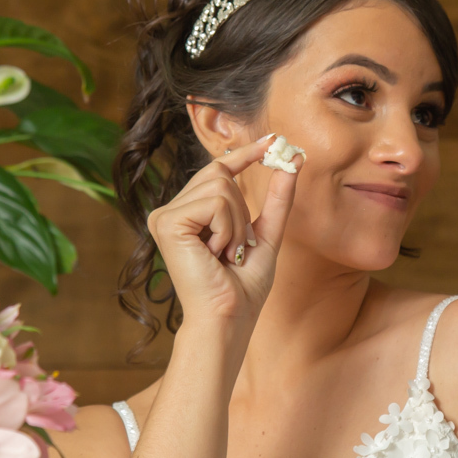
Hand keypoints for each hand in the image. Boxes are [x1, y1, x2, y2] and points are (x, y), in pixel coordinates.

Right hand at [146, 134, 301, 326]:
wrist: (229, 317)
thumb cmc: (244, 286)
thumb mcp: (267, 233)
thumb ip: (277, 198)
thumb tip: (293, 159)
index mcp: (189, 212)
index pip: (218, 169)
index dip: (246, 153)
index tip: (274, 140)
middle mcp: (171, 210)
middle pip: (221, 173)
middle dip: (243, 210)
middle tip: (238, 247)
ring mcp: (165, 215)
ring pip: (222, 186)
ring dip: (237, 224)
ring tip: (226, 254)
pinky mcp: (167, 222)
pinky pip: (216, 202)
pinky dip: (228, 228)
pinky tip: (217, 254)